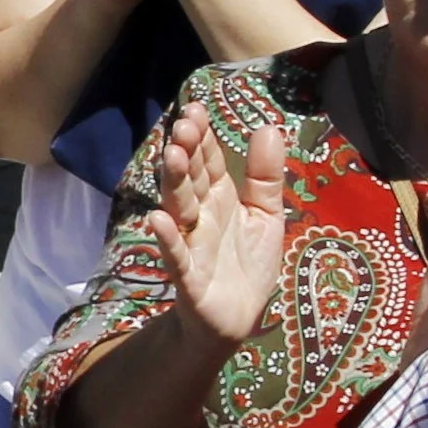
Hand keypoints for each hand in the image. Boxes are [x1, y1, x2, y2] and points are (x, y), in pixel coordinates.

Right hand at [153, 107, 292, 354]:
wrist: (237, 319)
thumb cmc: (248, 265)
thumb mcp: (265, 216)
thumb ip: (265, 176)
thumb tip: (268, 126)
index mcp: (220, 199)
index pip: (208, 161)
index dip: (202, 137)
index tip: (195, 109)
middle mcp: (201, 216)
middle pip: (191, 179)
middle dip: (187, 152)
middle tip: (183, 125)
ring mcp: (192, 245)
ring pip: (180, 209)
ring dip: (174, 184)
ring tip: (172, 157)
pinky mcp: (189, 278)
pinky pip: (176, 256)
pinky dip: (167, 239)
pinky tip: (159, 219)